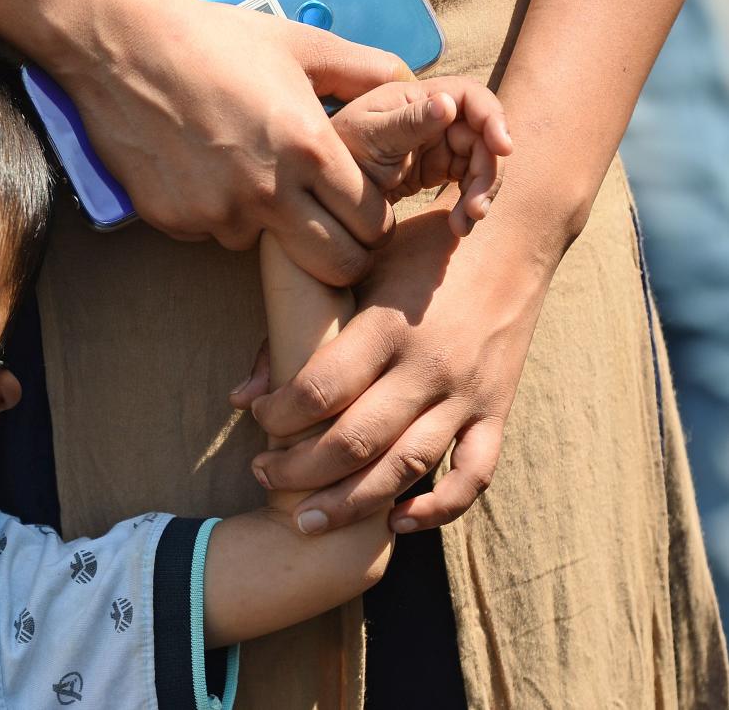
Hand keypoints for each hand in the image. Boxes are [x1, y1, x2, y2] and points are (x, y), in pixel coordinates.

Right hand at [55, 0, 412, 285]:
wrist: (126, 46)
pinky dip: (216, 211)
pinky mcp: (176, 221)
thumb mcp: (300, 44)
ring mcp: (218, 212)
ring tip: (249, 174)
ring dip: (268, 225)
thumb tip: (410, 84)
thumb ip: (363, 69)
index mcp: (309, 148)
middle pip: (334, 265)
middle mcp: (267, 191)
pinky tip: (203, 167)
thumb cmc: (215, 39)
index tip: (363, 214)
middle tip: (333, 233)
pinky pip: (213, 232)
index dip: (374, 223)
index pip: (371, 223)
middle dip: (344, 256)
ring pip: (266, 248)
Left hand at [231, 203, 551, 532]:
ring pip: (406, 467)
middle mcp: (428, 365)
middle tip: (263, 475)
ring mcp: (467, 393)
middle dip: (298, 470)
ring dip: (351, 503)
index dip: (277, 417)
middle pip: (355, 440)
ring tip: (306, 521)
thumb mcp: (356, 270)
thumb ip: (294, 332)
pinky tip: (397, 521)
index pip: (319, 390)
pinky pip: (474, 476)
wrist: (515, 234)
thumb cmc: (418, 249)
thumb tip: (241, 398)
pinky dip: (438, 508)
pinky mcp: (498, 410)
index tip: (258, 419)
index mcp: (386, 325)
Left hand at [330, 77, 511, 236]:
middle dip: (487, 171)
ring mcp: (437, 143)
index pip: (471, 97)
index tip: (504, 148)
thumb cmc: (337, 152)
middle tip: (477, 208)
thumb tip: (447, 105)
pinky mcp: (436, 169)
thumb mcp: (368, 138)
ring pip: (480, 162)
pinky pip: (467, 183)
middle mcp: (433, 116)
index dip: (493, 118)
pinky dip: (469, 204)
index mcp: (418, 98)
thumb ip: (407, 123)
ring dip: (481, 193)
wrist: (319, 188)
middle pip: (483, 136)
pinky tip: (460, 226)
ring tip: (465, 223)